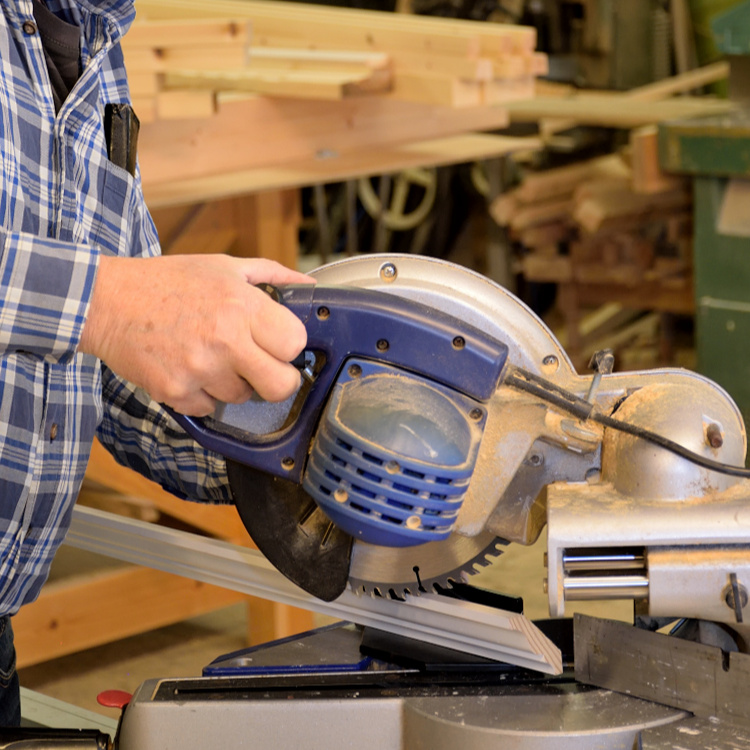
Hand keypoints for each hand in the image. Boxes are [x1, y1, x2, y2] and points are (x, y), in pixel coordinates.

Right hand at [79, 254, 313, 415]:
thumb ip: (272, 276)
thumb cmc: (167, 282)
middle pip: (280, 386)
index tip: (279, 343)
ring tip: (211, 356)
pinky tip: (188, 368)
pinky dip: (202, 394)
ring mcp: (200, 370)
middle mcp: (225, 341)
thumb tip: (308, 287)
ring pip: (241, 398)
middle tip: (263, 368)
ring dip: (232, 383)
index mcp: (242, 307)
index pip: (295, 343)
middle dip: (277, 380)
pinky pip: (208, 408)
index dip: (290, 345)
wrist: (106, 301)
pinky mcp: (175, 392)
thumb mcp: (224, 267)